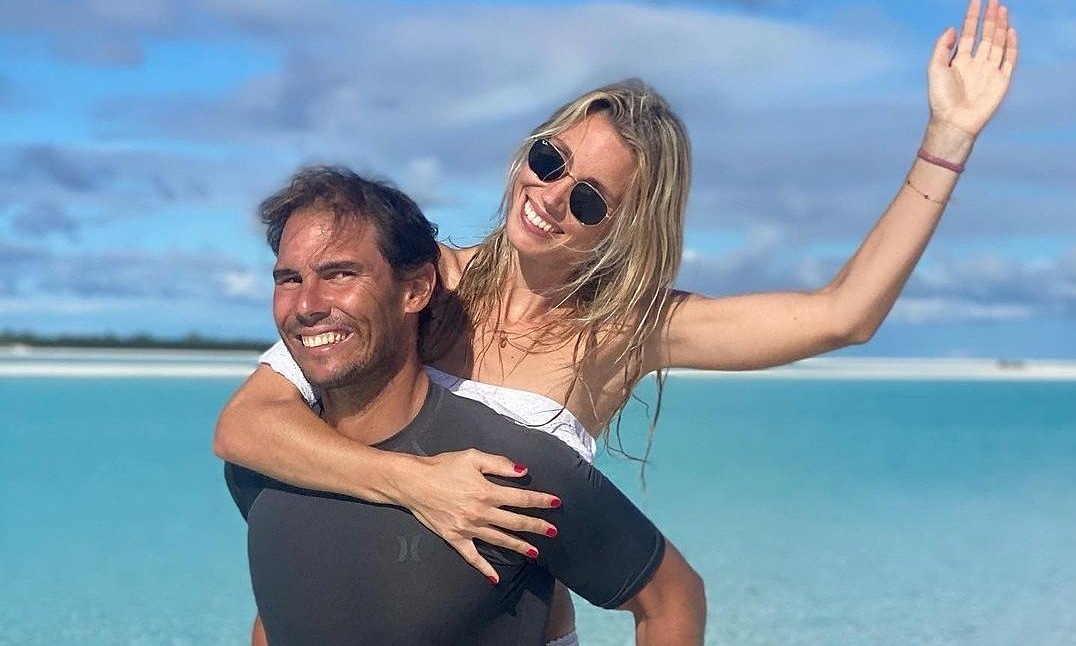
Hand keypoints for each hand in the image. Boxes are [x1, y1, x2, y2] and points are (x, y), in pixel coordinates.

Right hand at [390, 449, 560, 582]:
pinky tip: (495, 579)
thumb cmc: (443, 467)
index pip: (520, 498)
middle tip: (553, 531)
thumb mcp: (472, 457)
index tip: (556, 503)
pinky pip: (472, 557)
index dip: (540, 500)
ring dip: (519, 546)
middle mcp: (480, 513)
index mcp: (486, 492)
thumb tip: (522, 471)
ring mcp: (468, 529)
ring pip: (499, 540)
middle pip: (514, 522)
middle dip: (536, 526)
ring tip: (535, 552)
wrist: (413, 482)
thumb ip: (498, 464)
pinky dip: (484, 569)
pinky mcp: (455, 539)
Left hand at [927, 0, 1017, 137]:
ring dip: (1000, 27)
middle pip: (985, 35)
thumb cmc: (941, 99)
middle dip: (989, 18)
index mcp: (960, 61)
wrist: (954, 121)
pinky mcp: (1001, 81)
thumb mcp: (935, 69)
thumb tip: (952, 28)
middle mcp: (976, 64)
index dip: (972, 17)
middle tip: (993, 1)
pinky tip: (1010, 31)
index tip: (976, 2)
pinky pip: (1008, 60)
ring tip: (1001, 10)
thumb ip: (942, 48)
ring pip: (997, 43)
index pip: (969, 33)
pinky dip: (1011, 46)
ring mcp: (989, 71)